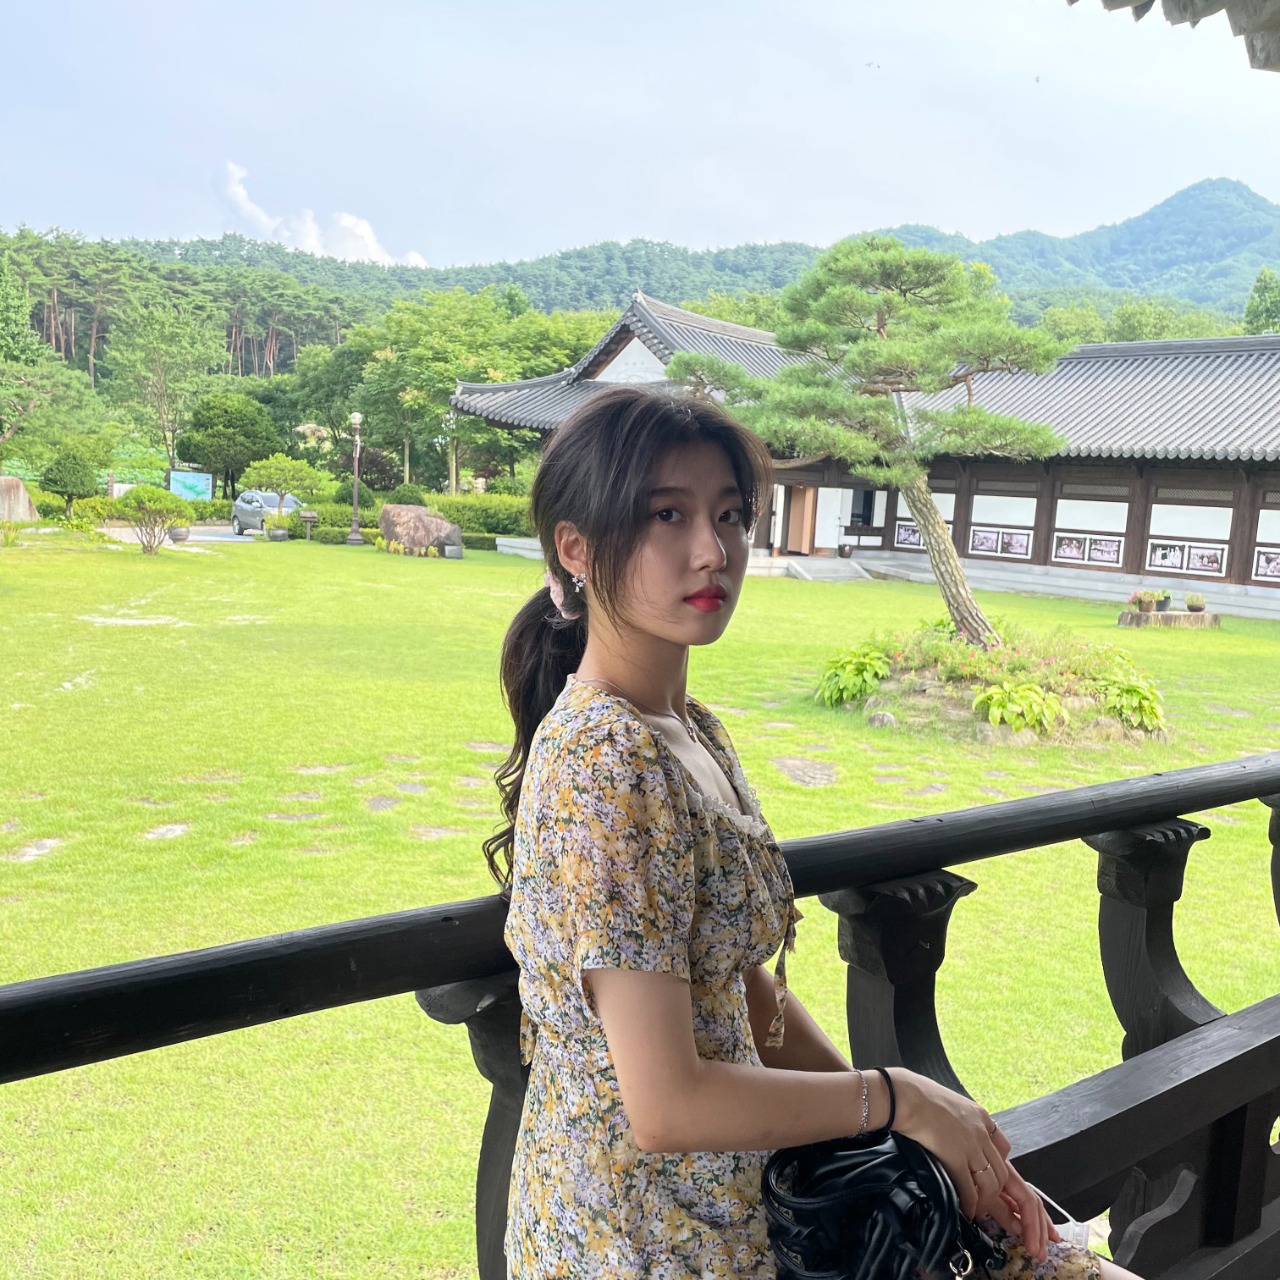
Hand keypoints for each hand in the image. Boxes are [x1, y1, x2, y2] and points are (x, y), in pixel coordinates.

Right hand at [891, 1070, 1054, 1261]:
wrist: (902, 1095)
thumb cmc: (917, 1099)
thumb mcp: (951, 1107)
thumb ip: (964, 1125)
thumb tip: (962, 1145)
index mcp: (982, 1118)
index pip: (1005, 1151)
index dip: (1006, 1175)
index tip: (1007, 1194)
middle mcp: (982, 1132)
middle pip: (1004, 1175)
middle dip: (1010, 1204)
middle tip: (1014, 1225)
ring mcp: (971, 1144)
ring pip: (991, 1184)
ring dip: (988, 1206)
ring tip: (981, 1215)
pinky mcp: (956, 1156)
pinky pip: (970, 1188)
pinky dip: (972, 1205)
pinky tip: (968, 1212)